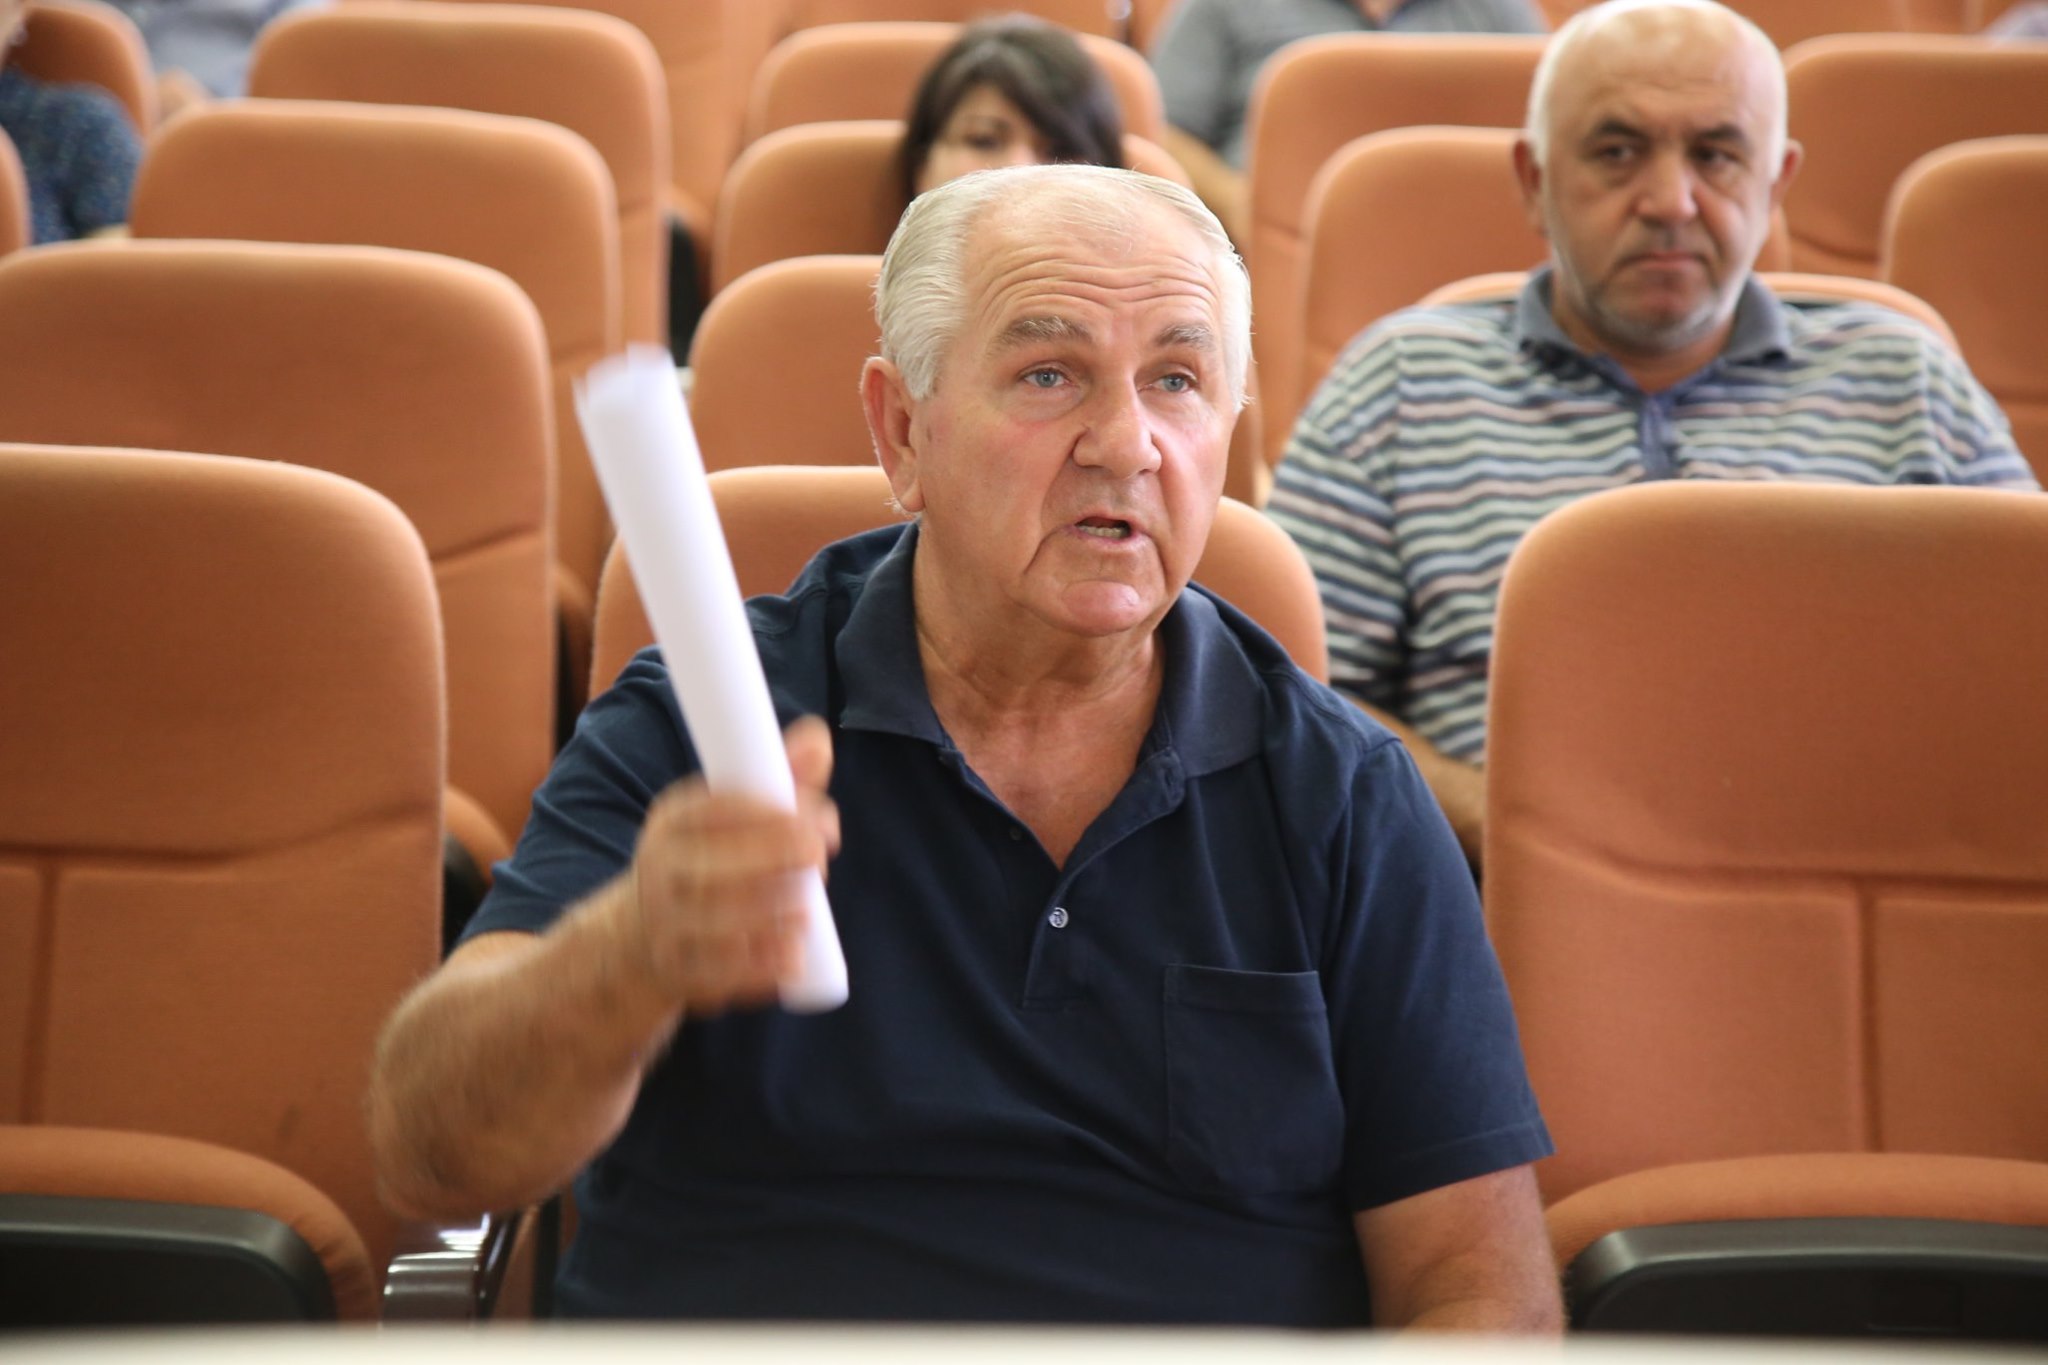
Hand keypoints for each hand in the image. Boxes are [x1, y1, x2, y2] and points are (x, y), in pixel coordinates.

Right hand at [619, 716, 838, 1015]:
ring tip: (808, 912)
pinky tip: (793, 958)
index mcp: (674, 821)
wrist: (636, 938)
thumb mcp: (730, 816)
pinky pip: (718, 974)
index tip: (822, 818)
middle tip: (820, 858)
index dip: (775, 811)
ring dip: (770, 914)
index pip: (718, 807)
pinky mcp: (676, 972)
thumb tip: (820, 737)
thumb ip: (780, 779)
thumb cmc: (706, 862)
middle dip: (776, 856)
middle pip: (716, 863)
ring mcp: (664, 924)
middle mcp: (661, 870)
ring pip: (717, 920)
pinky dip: (760, 968)